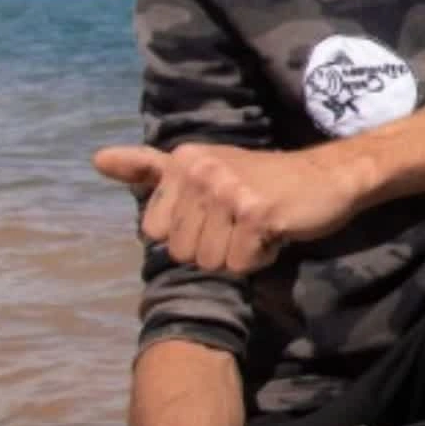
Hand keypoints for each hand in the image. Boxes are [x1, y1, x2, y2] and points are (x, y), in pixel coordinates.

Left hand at [94, 142, 365, 274]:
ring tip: (259, 227)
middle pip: (183, 253)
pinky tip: (275, 233)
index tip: (218, 212)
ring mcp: (229, 192)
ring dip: (238, 255)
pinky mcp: (257, 215)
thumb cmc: (265, 179)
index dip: (190, 233)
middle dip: (215, 247)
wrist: (329, 177)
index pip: (156, 233)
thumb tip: (96, 159)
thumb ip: (150, 168)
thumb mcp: (203, 167)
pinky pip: (240, 266)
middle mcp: (201, 172)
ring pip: (210, 263)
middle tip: (243, 221)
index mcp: (183, 161)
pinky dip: (261, 258)